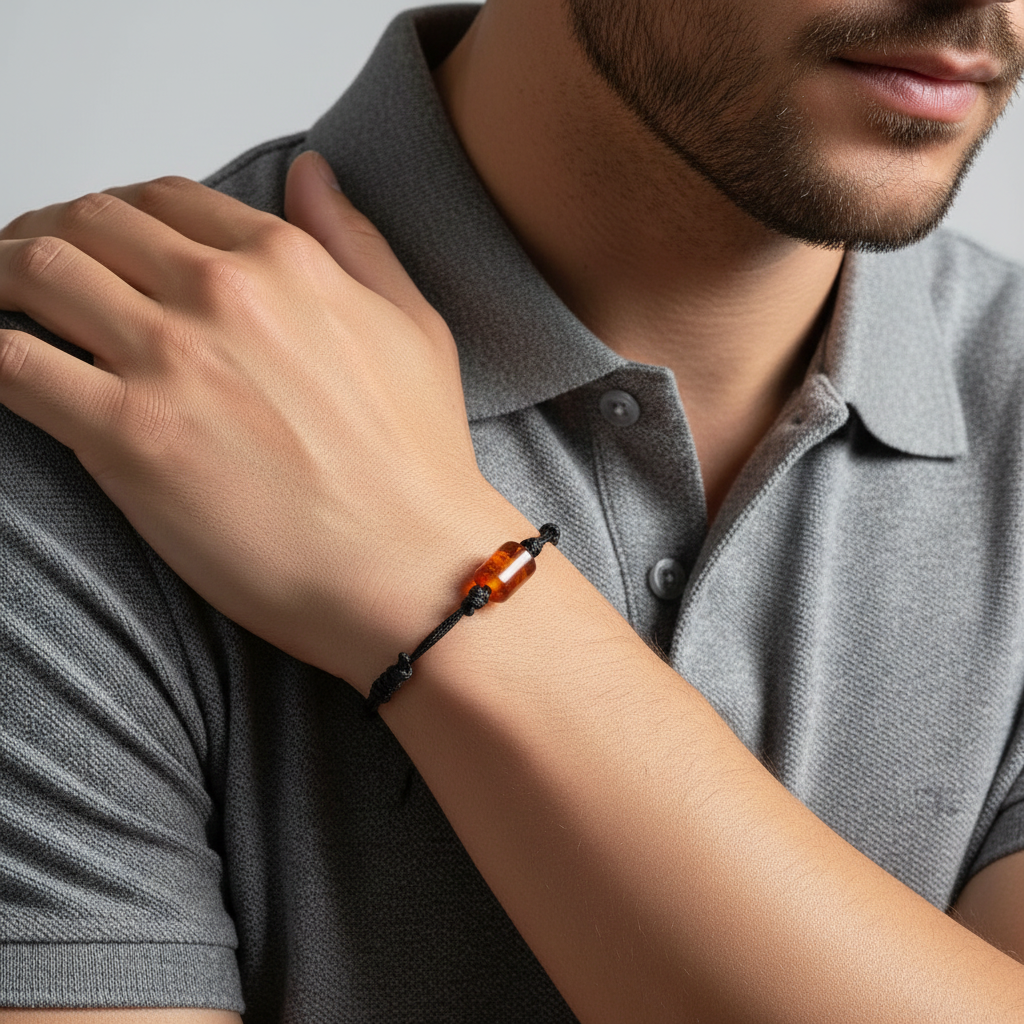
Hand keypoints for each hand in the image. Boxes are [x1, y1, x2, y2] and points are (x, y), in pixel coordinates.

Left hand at [0, 153, 516, 684]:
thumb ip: (356, 241)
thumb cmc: (417, 465)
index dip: (118, 216)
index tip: (102, 247)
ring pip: (36, 273)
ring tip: (1, 310)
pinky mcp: (130, 434)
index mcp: (287, 262)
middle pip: (87, 222)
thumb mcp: (414, 329)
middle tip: (27, 272)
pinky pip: (14, 365)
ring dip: (1, 282)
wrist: (410, 568)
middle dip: (44, 236)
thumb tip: (313, 172)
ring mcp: (172, 359)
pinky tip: (6, 371)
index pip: (165, 199)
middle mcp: (223, 292)